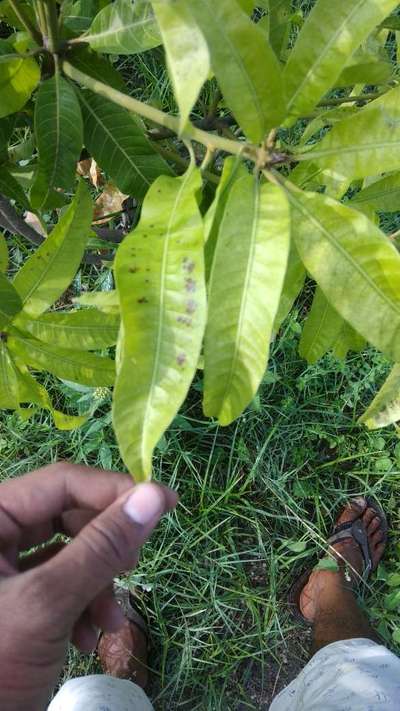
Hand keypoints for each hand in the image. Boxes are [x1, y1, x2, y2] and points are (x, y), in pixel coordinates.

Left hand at [0, 462, 176, 710]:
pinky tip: (89, 635)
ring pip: (66, 551)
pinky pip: (56, 583)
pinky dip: (81, 603)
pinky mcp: (10, 599)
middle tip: (133, 566)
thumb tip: (154, 495)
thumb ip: (101, 547)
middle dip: (104, 546)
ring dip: (97, 582)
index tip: (163, 504)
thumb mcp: (47, 603)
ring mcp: (0, 568)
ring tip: (108, 619)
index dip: (113, 490)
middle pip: (65, 515)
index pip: (61, 481)